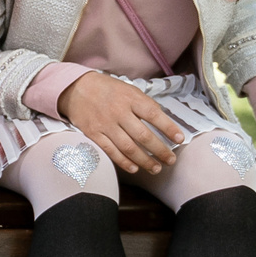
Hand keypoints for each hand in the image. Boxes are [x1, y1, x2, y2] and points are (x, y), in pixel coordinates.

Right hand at [56, 70, 186, 175]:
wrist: (76, 88)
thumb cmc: (107, 89)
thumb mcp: (128, 89)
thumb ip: (144, 105)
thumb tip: (163, 122)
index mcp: (130, 98)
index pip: (154, 115)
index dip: (169, 128)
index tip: (180, 139)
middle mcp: (118, 112)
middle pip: (143, 135)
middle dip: (160, 150)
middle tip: (170, 160)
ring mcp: (105, 124)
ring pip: (128, 147)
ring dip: (144, 160)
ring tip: (156, 168)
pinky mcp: (94, 133)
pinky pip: (110, 151)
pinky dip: (124, 162)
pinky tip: (134, 168)